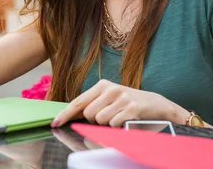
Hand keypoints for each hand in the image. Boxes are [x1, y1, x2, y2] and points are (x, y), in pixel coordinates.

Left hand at [51, 79, 182, 127]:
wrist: (157, 105)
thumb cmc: (128, 104)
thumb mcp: (109, 99)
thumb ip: (92, 105)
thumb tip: (72, 115)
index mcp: (102, 85)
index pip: (78, 101)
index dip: (65, 113)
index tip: (54, 122)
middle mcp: (110, 89)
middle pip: (88, 114)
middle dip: (95, 121)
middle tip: (109, 116)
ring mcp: (121, 97)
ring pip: (100, 120)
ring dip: (108, 125)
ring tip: (119, 117)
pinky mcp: (131, 108)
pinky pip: (114, 124)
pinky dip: (118, 127)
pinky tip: (127, 120)